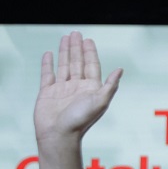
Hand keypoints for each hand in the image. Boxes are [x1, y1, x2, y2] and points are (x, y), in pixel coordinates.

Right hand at [34, 31, 121, 168]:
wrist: (58, 135)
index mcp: (91, 89)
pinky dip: (47, 64)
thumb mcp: (100, 102)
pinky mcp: (47, 92)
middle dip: (77, 48)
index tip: (88, 40)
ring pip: (64, 65)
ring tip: (65, 38)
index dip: (90, 53)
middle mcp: (77, 87)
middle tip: (76, 33)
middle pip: (78, 62)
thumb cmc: (80, 121)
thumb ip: (110, 86)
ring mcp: (61, 89)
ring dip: (65, 52)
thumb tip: (120, 70)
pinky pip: (47, 74)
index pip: (91, 66)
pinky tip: (48, 54)